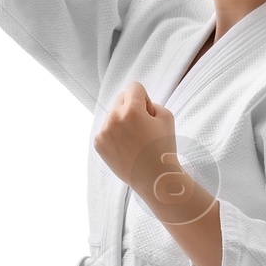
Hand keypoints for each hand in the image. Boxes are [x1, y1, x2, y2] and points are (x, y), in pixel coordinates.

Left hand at [93, 81, 179, 197]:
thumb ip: (152, 103)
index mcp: (132, 110)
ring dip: (122, 122)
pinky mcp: (98, 143)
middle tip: (143, 128)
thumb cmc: (163, 148)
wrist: (154, 178)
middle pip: (121, 99)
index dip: (145, 99)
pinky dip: (115, 135)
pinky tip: (126, 148)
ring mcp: (104, 131)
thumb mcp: (167, 118)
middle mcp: (114, 118)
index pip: (134, 87)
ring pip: (113, 115)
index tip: (149, 114)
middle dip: (132, 108)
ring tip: (135, 141)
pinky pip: (106, 129)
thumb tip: (138, 103)